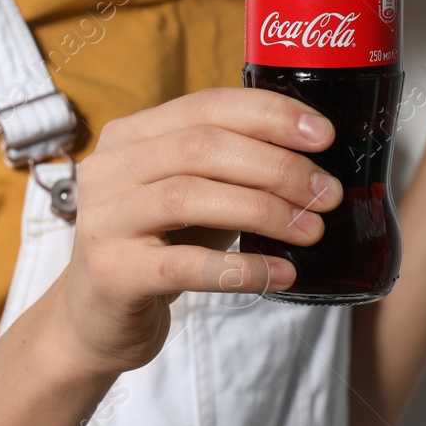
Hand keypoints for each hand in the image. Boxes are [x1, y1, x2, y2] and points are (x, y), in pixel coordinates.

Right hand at [38, 88, 341, 378]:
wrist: (98, 319)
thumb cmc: (158, 246)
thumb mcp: (190, 194)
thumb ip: (231, 167)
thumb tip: (315, 155)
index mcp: (130, 136)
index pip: (205, 106)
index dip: (268, 115)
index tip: (324, 135)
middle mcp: (109, 170)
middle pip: (201, 148)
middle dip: (276, 166)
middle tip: (327, 192)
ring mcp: (105, 220)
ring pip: (190, 197)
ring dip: (264, 211)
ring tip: (312, 230)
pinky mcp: (113, 273)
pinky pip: (186, 264)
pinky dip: (242, 269)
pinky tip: (282, 274)